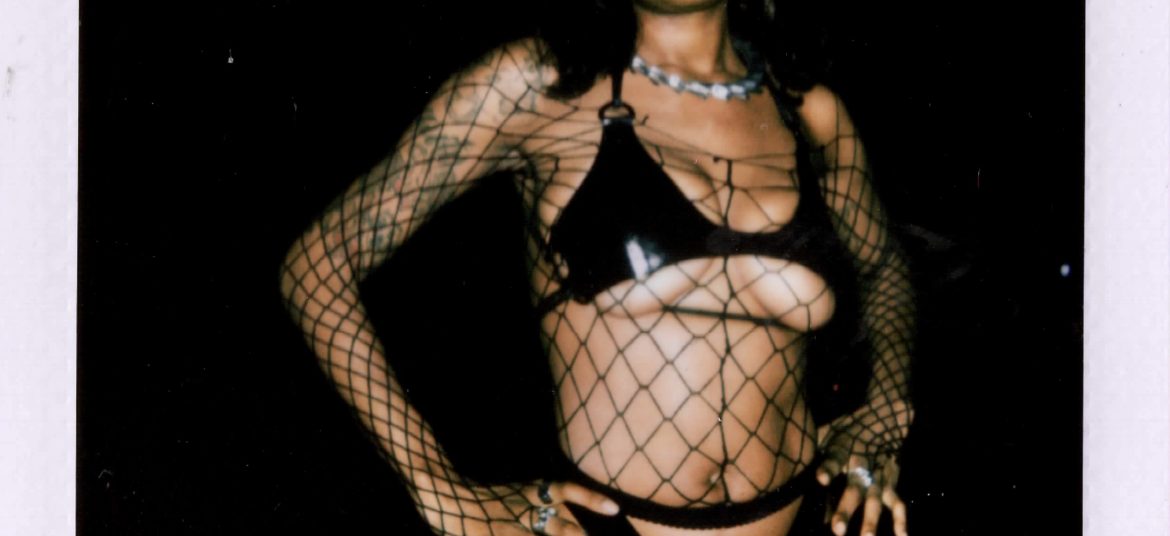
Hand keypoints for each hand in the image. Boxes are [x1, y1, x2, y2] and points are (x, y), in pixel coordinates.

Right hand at [415, 479, 619, 535]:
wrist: (442, 492)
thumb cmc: (481, 497)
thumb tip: (565, 516)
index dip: (589, 499)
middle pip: (559, 525)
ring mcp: (508, 525)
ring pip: (546, 533)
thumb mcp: (514, 495)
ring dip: (565, 534)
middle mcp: (523, 508)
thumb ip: (538, 503)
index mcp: (529, 493)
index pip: (564, 491)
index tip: (614, 508)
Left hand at [815, 400, 912, 535]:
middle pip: (854, 489)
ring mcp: (878, 476)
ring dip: (871, 520)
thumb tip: (789, 465)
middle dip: (846, 509)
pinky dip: (901, 520)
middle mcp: (861, 465)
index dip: (828, 469)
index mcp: (842, 450)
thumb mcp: (828, 432)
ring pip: (875, 501)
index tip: (821, 479)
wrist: (884, 416)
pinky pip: (898, 503)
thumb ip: (812, 450)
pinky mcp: (891, 482)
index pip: (834, 460)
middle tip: (836, 530)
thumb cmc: (847, 429)